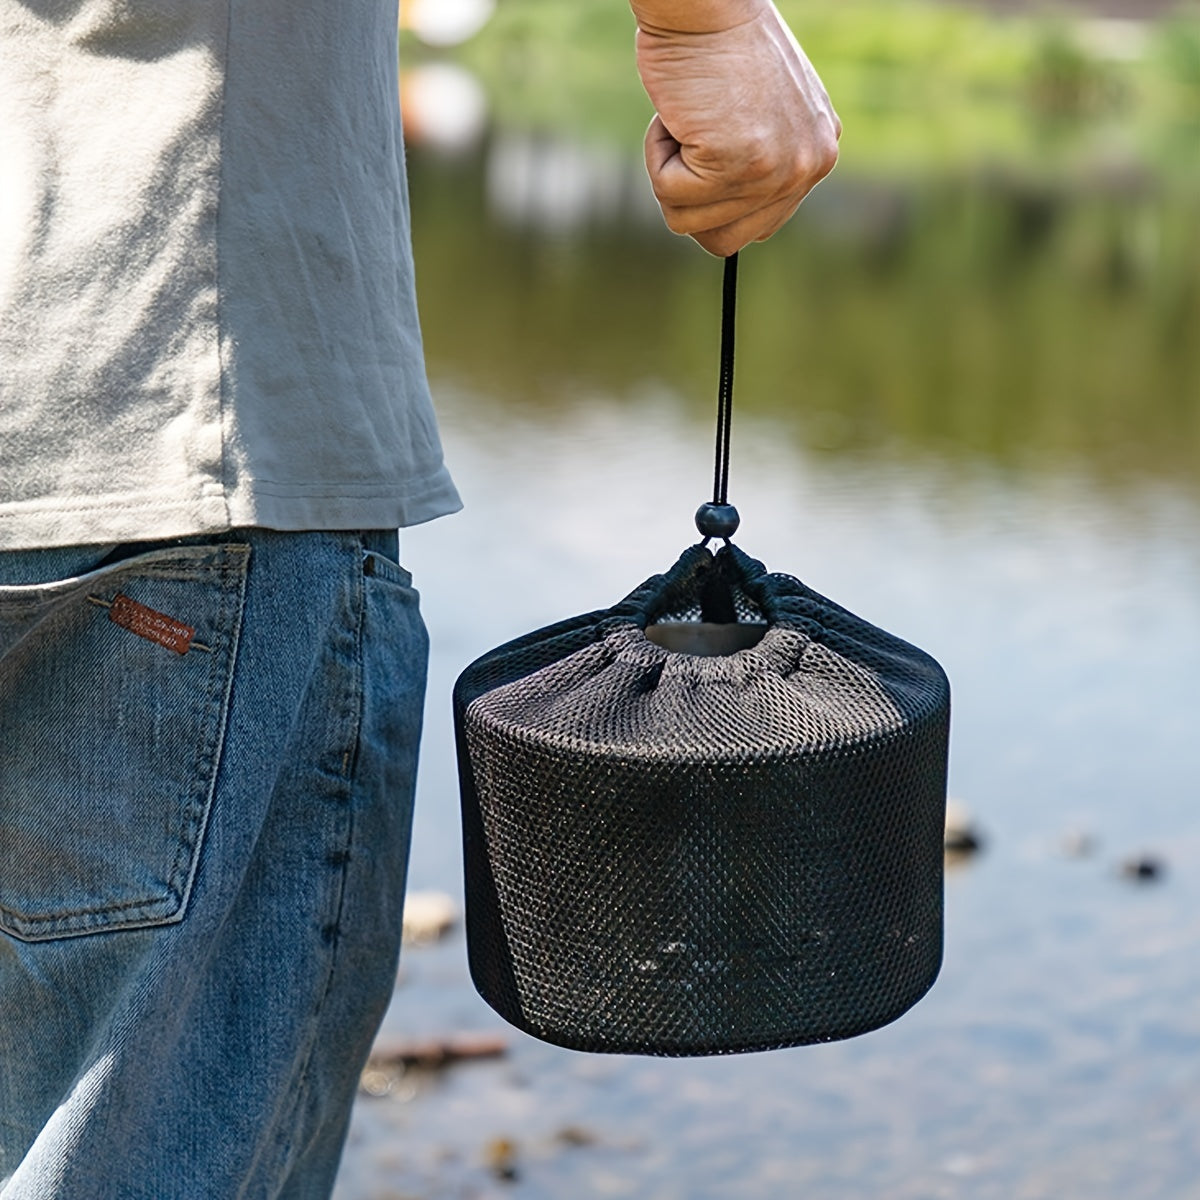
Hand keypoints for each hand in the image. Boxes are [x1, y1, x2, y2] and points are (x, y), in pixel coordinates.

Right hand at [632, 0, 840, 256]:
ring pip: (691, 224)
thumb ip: (760, 163)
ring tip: (689, 118)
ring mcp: (776, 170)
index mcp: (818, 154)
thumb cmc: (717, 44)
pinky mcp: (738, 165)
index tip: (708, 151)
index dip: (714, 201)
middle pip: (726, 241)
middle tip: (693, 140)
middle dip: (690, 200)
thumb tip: (730, 223)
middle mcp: (808, 167)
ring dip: (669, 173)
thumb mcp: (760, 112)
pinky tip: (679, 114)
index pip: (757, 227)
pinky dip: (656, 155)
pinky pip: (670, 195)